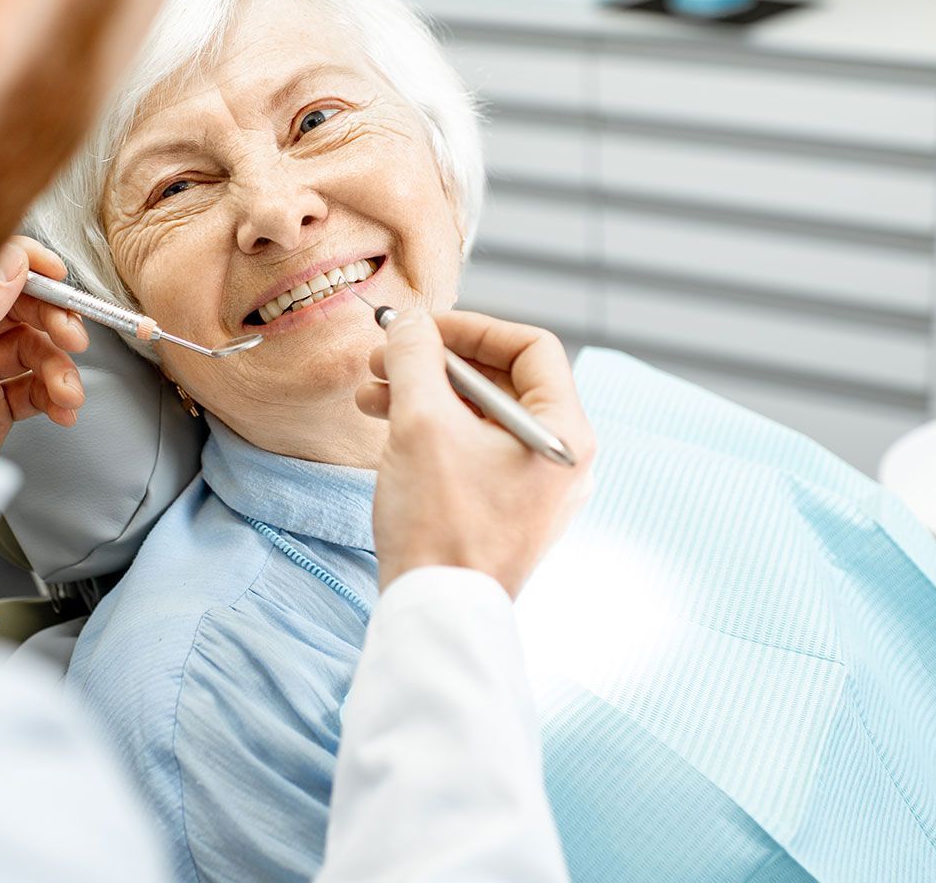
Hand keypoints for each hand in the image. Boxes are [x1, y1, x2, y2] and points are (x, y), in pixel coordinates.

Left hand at [0, 237, 90, 454]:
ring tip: (67, 392)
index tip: (57, 276)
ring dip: (58, 368)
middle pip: (14, 309)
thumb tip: (10, 260)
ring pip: (31, 349)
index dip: (24, 269)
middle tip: (73, 338)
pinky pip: (34, 387)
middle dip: (51, 323)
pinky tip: (62, 407)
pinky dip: (54, 395)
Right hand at [355, 310, 594, 598]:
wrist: (435, 612)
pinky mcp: (506, 511)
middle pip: (503, 381)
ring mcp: (535, 488)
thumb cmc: (440, 523)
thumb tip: (408, 322)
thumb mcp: (422, 422)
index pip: (532, 347)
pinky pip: (474, 451)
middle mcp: (561, 459)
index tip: (422, 328)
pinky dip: (434, 431)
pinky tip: (385, 425)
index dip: (472, 327)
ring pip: (480, 417)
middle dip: (436, 362)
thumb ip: (415, 358)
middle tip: (383, 356)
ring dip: (425, 395)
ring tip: (370, 392)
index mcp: (565, 433)